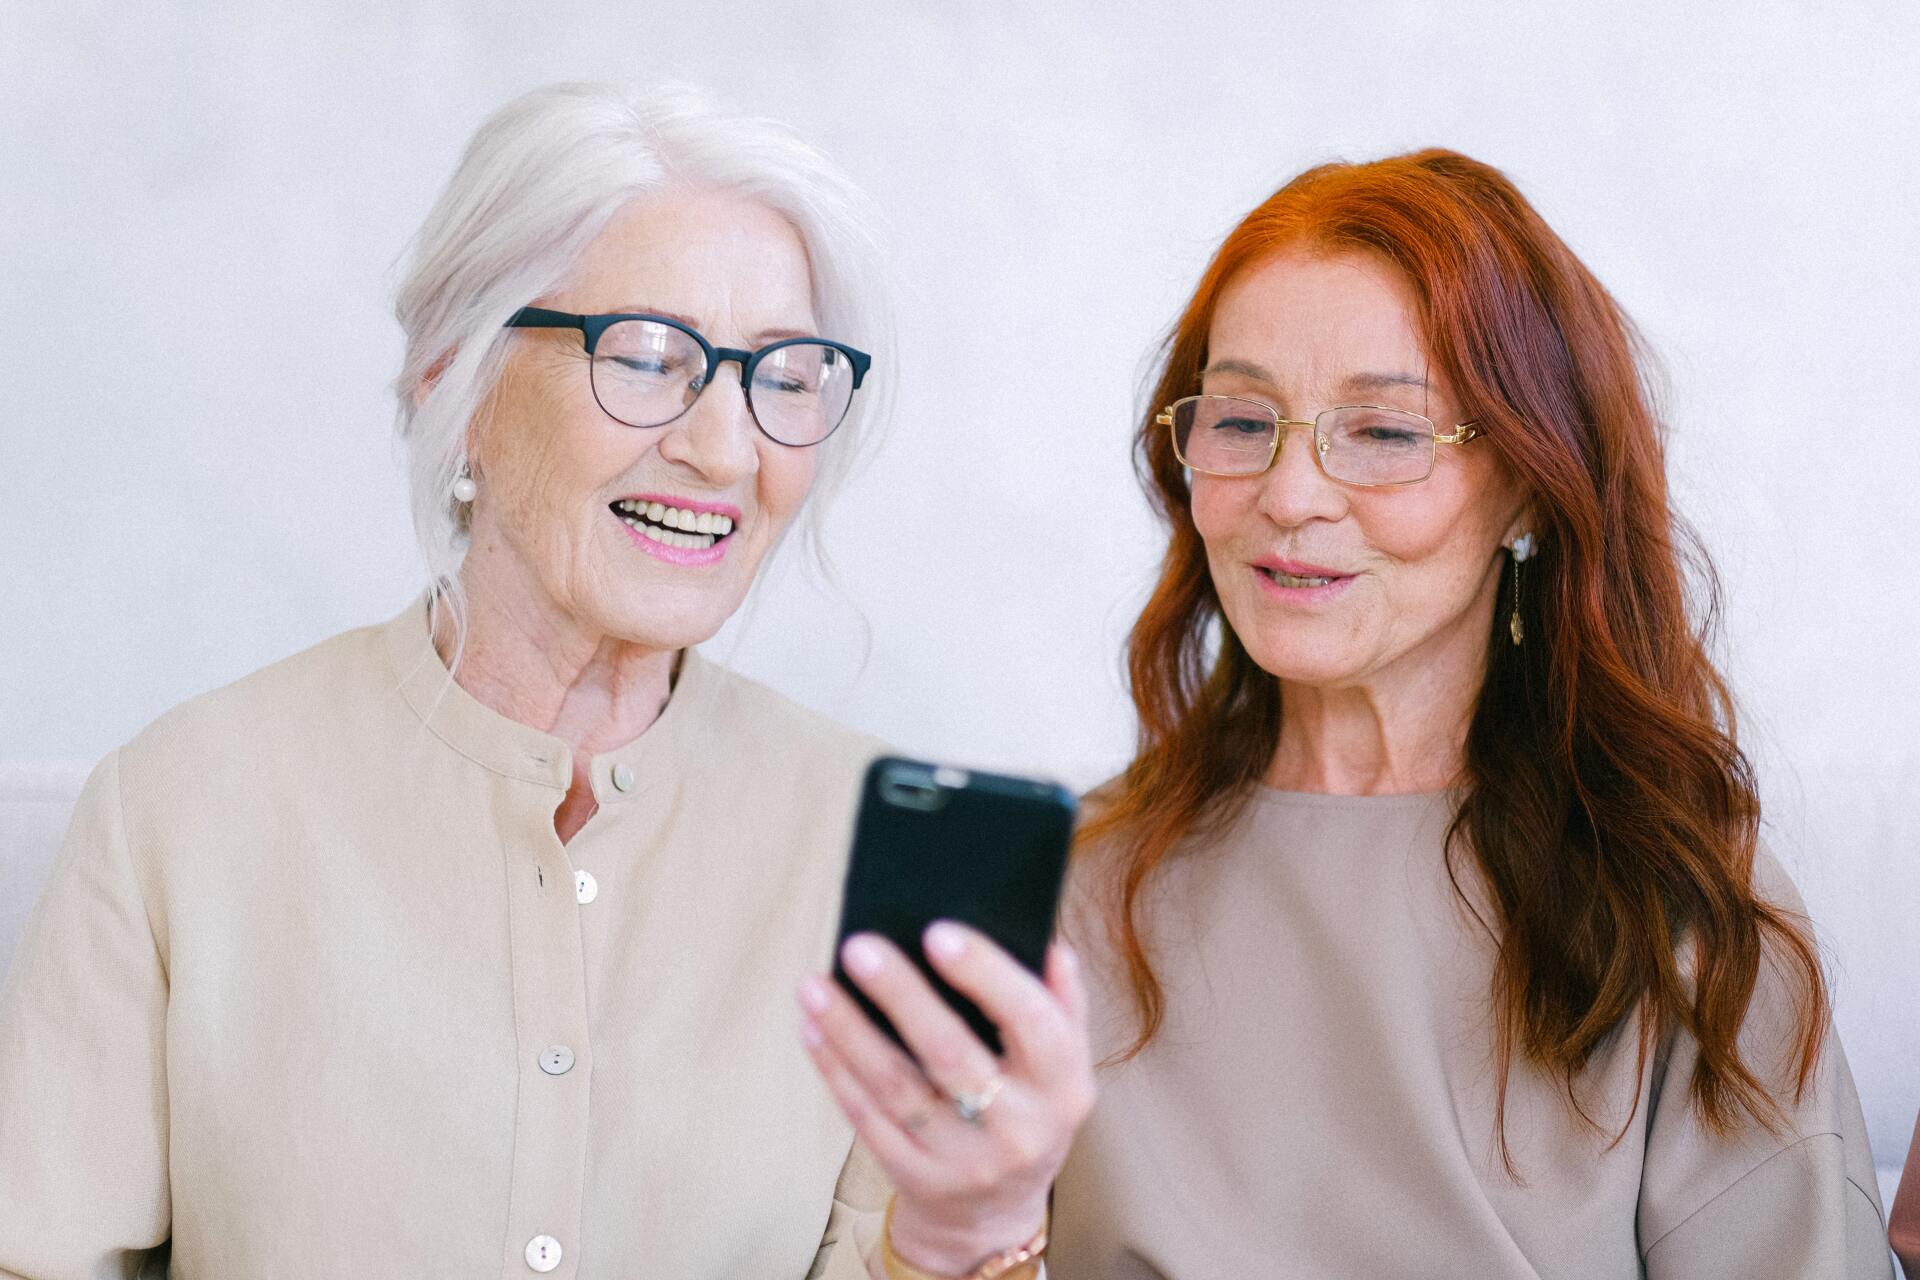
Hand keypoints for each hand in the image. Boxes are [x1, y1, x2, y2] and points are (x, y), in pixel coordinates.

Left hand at [798, 922, 1095, 1275]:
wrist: (996, 1213)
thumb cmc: (1028, 1108)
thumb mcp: (1063, 1064)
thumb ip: (1061, 1002)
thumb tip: (1046, 944)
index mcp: (1062, 1087)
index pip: (1031, 1022)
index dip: (986, 974)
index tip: (937, 931)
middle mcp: (1017, 1129)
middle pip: (951, 1054)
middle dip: (901, 996)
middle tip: (860, 946)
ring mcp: (962, 1162)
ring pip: (896, 1089)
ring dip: (849, 1032)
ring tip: (815, 985)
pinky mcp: (915, 1178)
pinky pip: (867, 1119)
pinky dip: (836, 1070)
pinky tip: (813, 1029)